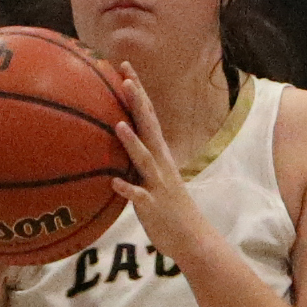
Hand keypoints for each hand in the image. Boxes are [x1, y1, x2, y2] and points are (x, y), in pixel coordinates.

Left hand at [111, 64, 213, 265]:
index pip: (148, 116)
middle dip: (137, 102)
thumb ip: (139, 160)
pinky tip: (114, 181)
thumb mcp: (154, 177)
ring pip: (144, 159)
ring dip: (132, 142)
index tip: (124, 67)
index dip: (137, 92)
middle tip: (125, 77)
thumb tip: (120, 143)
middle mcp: (160, 164)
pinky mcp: (152, 207)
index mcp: (160, 154)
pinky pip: (138, 196)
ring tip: (119, 124)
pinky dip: (127, 188)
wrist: (192, 239)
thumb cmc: (169, 209)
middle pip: (148, 127)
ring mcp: (157, 185)